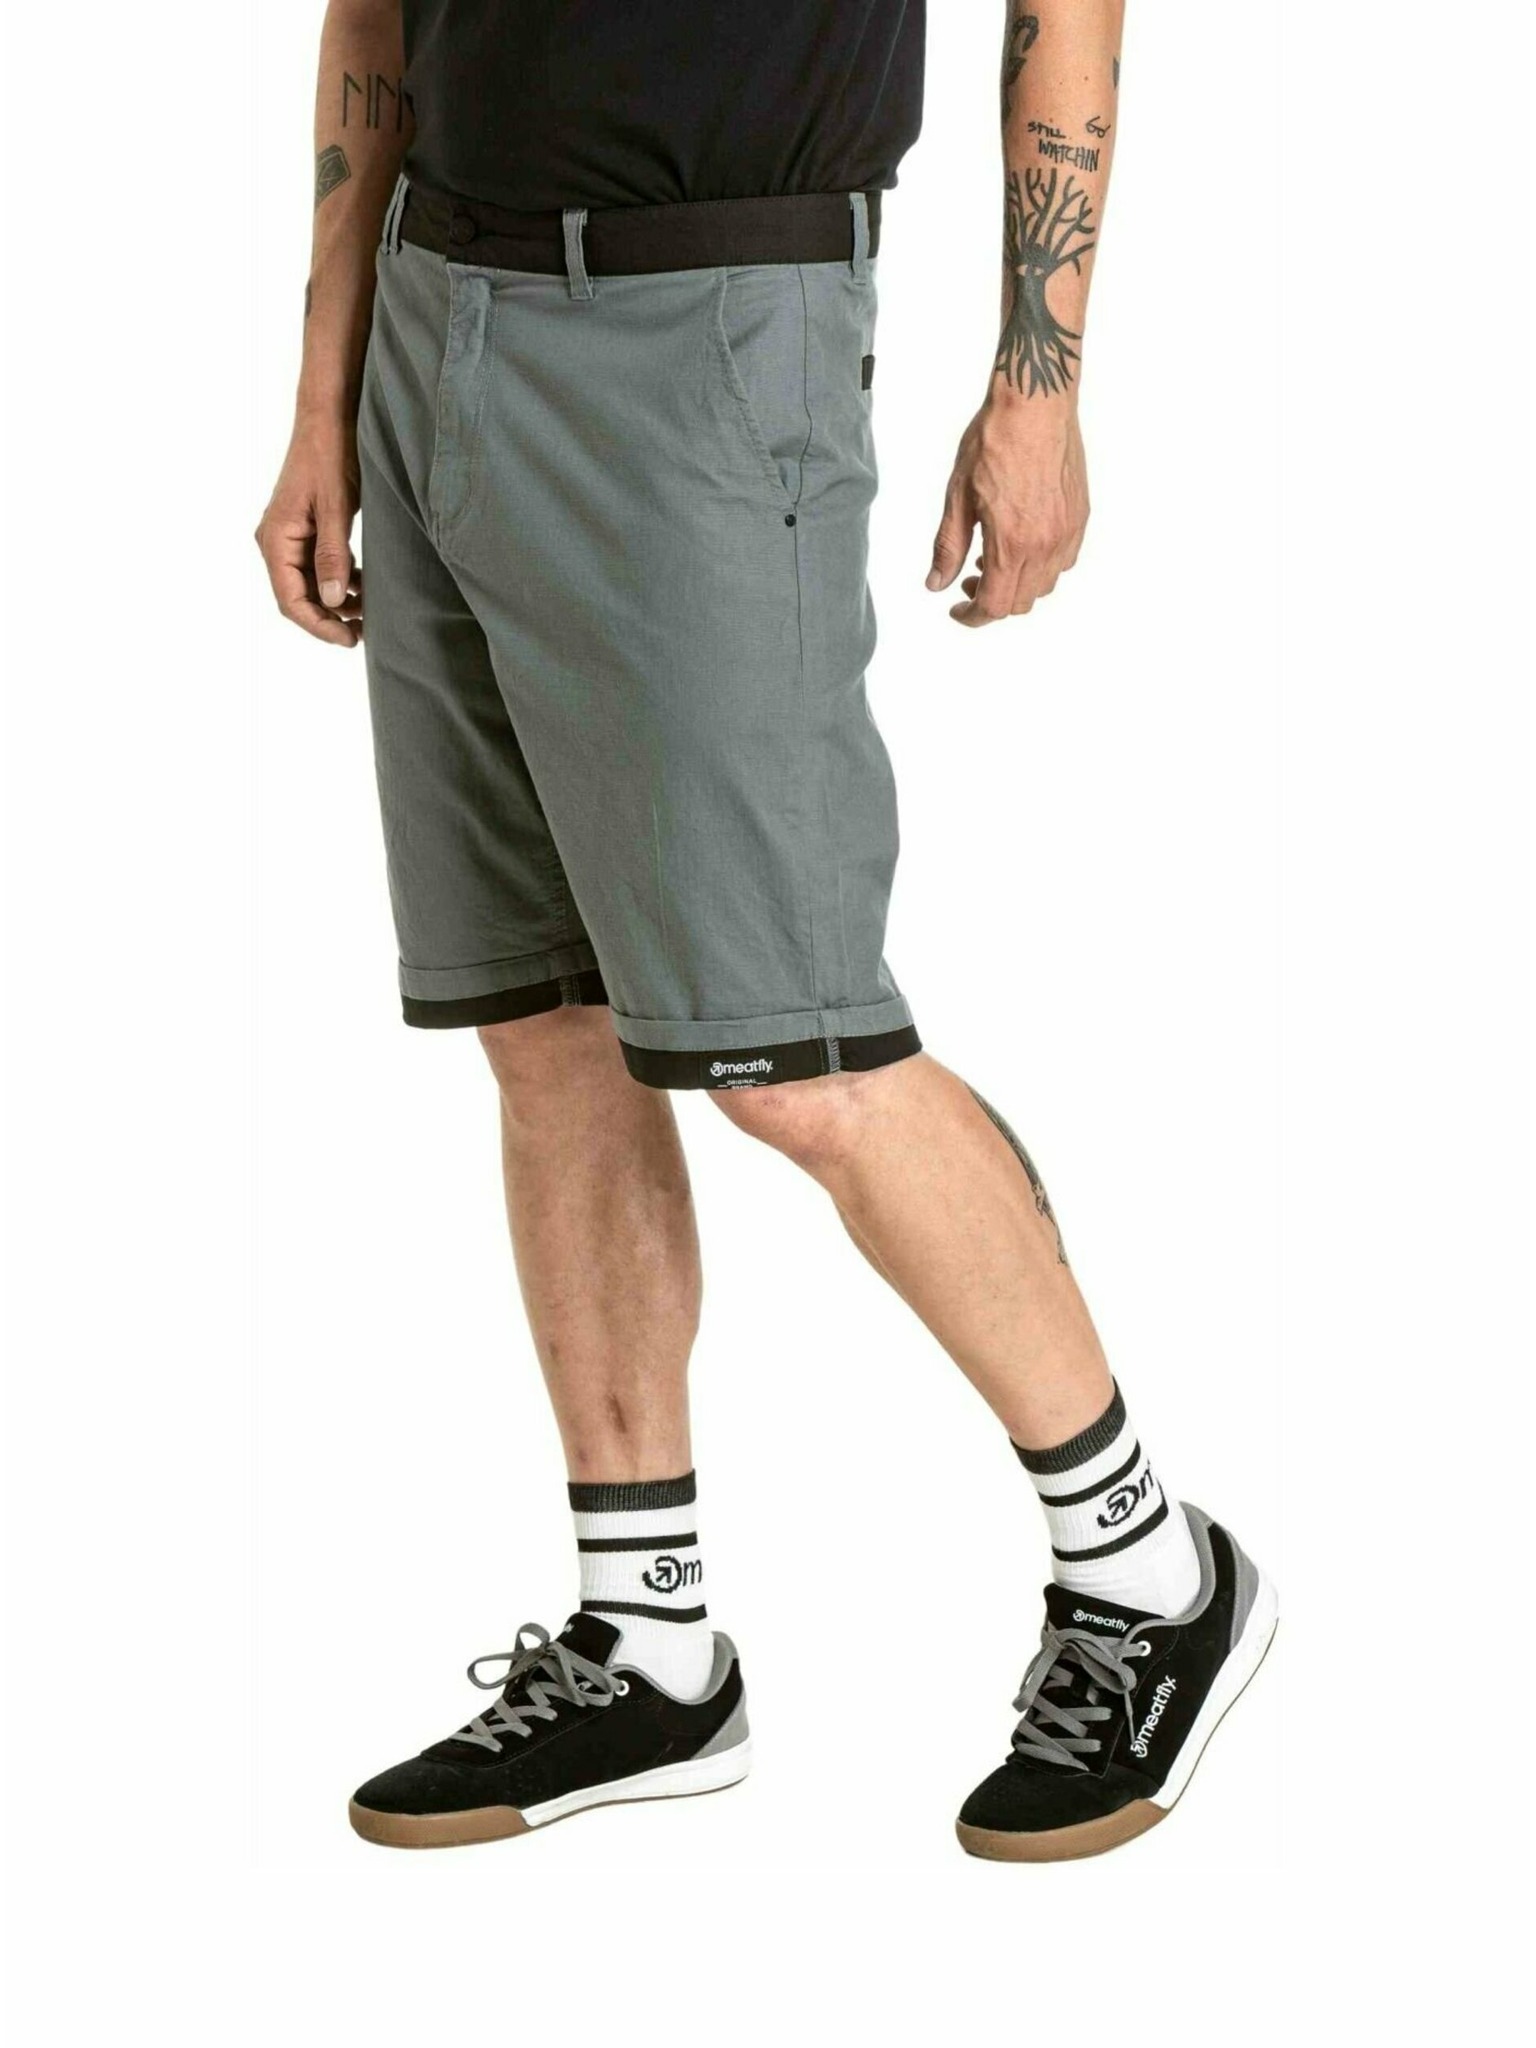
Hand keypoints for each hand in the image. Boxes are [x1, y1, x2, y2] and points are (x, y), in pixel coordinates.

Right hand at [255, 414, 362, 646]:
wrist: (328, 416)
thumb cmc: (330, 453)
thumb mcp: (335, 507)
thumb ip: (332, 555)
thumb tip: (333, 601)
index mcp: (275, 539)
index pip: (291, 600)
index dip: (319, 626)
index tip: (350, 640)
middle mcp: (276, 541)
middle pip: (299, 597)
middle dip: (330, 617)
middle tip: (365, 632)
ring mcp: (290, 536)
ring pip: (311, 584)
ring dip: (337, 601)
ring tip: (370, 610)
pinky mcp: (306, 530)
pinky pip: (318, 566)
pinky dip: (341, 580)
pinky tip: (364, 585)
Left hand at [927, 395, 1088, 626]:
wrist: (1035, 404)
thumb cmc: (994, 441)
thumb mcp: (957, 497)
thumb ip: (948, 547)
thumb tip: (936, 584)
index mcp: (1012, 543)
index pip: (994, 606)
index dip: (972, 617)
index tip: (958, 611)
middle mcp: (1045, 544)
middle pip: (1020, 602)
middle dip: (991, 602)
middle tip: (969, 579)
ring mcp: (1067, 531)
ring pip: (1044, 586)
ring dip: (1017, 585)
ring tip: (994, 558)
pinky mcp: (1080, 516)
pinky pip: (1064, 561)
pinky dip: (1041, 567)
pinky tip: (1022, 544)